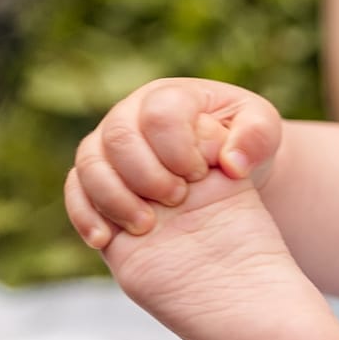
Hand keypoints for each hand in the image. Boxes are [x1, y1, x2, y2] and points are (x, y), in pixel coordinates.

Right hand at [64, 77, 282, 249]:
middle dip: (147, 174)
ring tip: (146, 226)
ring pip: (90, 164)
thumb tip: (233, 162)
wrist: (222, 170)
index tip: (202, 174)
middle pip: (118, 138)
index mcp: (169, 98)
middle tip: (177, 200)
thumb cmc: (242, 145)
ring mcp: (107, 146)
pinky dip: (85, 216)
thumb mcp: (263, 132)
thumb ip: (256, 137)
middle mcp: (130, 117)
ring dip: (115, 198)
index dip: (178, 147)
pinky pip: (76, 192)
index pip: (160, 114)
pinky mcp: (95, 178)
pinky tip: (103, 241)